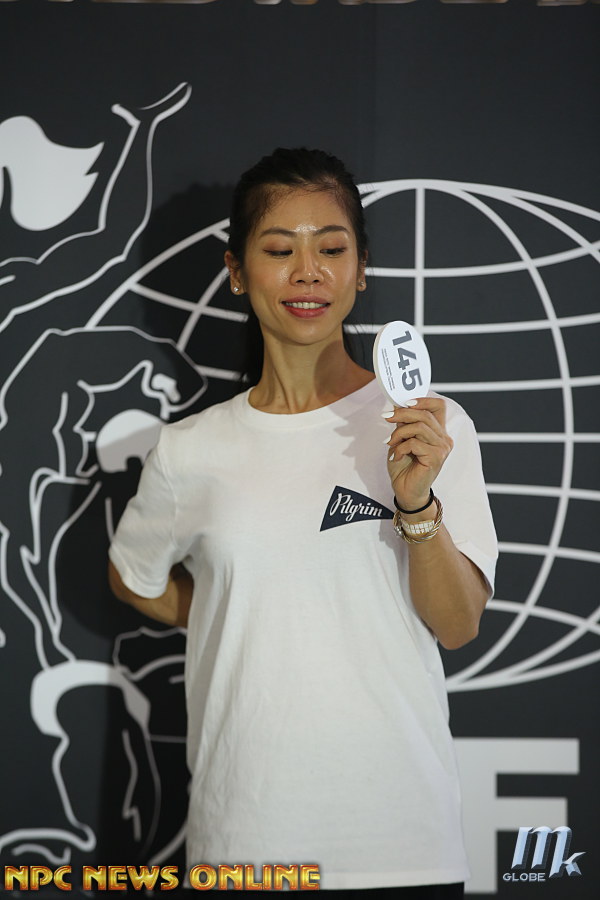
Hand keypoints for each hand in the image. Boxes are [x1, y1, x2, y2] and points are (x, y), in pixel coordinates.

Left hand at [383, 397, 452, 511]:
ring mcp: (442, 448)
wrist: (406, 491)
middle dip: (402, 413)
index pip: (438, 406)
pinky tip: (396, 456)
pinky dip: (400, 448)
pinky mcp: (436, 457)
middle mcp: (443, 438)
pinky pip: (414, 443)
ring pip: (419, 427)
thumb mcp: (401, 440)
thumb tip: (397, 406)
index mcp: (438, 431)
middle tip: (387, 417)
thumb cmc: (404, 467)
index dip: (422, 400)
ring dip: (399, 433)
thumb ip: (404, 424)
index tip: (403, 403)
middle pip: (425, 414)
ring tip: (390, 443)